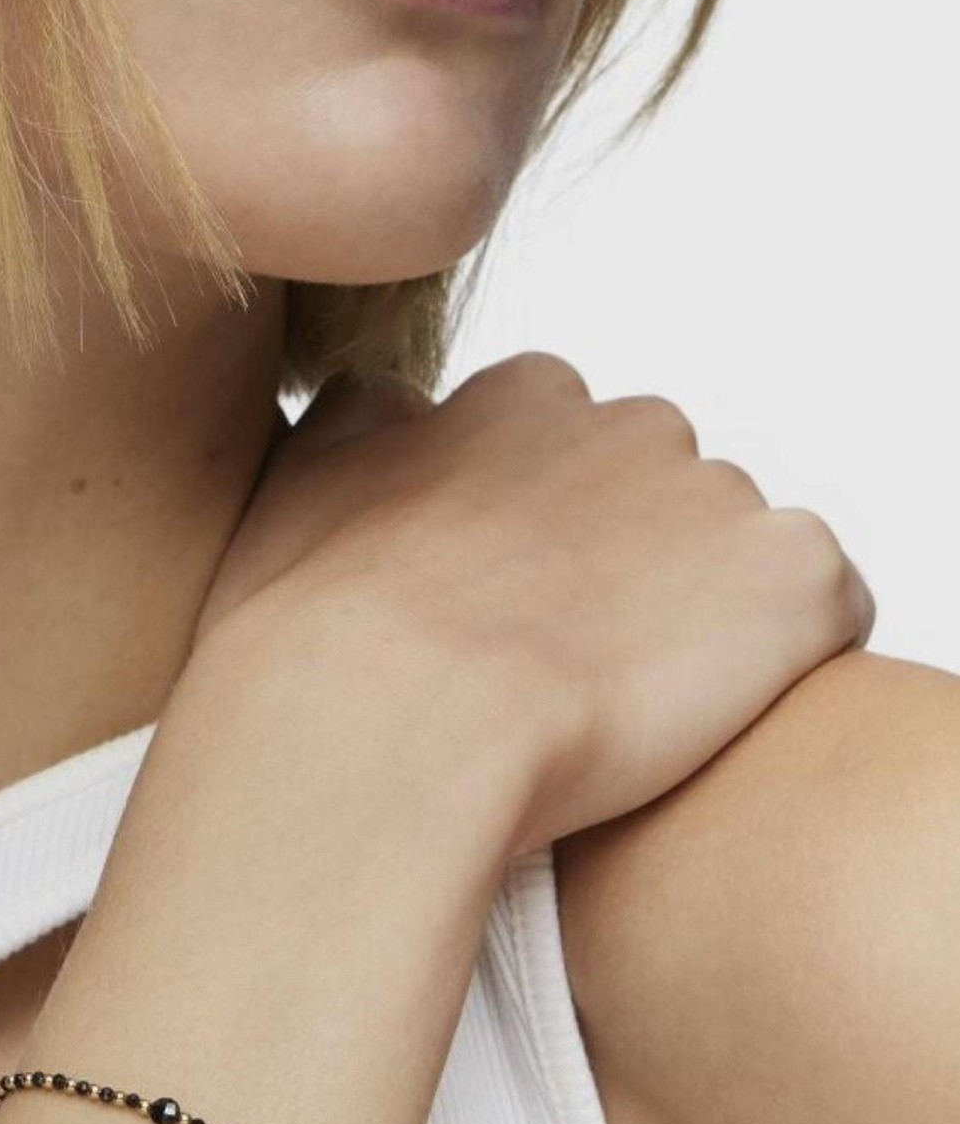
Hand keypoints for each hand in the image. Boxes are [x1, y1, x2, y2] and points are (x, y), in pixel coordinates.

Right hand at [192, 351, 875, 856]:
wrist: (383, 725)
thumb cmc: (314, 637)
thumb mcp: (297, 484)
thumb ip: (361, 426)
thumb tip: (389, 408)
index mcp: (517, 399)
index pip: (566, 444)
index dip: (541, 536)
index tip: (506, 606)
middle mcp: (626, 425)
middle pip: (662, 492)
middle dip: (632, 567)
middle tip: (566, 666)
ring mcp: (716, 498)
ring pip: (738, 555)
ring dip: (701, 617)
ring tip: (626, 711)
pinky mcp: (788, 579)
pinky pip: (826, 603)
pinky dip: (787, 656)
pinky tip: (704, 718)